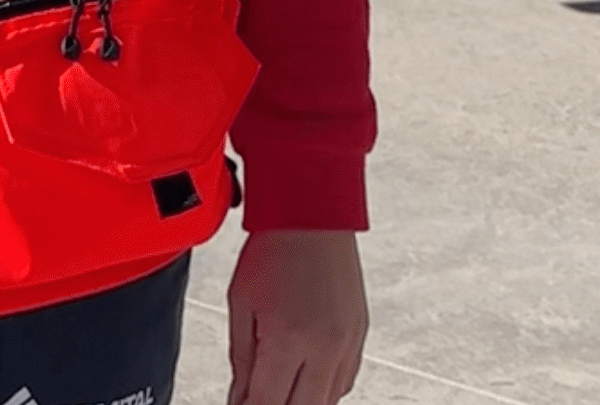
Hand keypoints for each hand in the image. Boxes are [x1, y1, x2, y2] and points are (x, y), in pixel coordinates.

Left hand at [228, 228, 366, 404]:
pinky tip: (304, 380)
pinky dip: (323, 391)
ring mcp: (347, 343)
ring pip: (327, 404)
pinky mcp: (360, 336)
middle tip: (256, 399)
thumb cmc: (274, 250)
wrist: (314, 213)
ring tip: (278, 388)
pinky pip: (344, 383)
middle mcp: (325, 347)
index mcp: (289, 339)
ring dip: (300, 403)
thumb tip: (239, 400)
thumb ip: (241, 362)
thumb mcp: (241, 305)